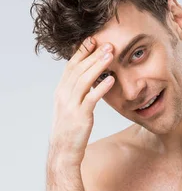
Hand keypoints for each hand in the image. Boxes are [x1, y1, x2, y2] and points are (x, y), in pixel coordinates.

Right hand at [49, 36, 114, 165]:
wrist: (63, 151)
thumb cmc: (70, 130)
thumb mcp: (70, 108)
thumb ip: (77, 93)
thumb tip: (90, 81)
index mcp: (61, 91)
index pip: (71, 66)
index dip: (81, 52)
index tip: (92, 40)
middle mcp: (63, 95)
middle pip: (79, 69)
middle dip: (93, 55)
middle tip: (108, 43)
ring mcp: (71, 105)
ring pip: (84, 80)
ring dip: (98, 66)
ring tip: (111, 55)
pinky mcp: (81, 117)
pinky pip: (91, 99)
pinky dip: (101, 88)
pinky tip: (112, 80)